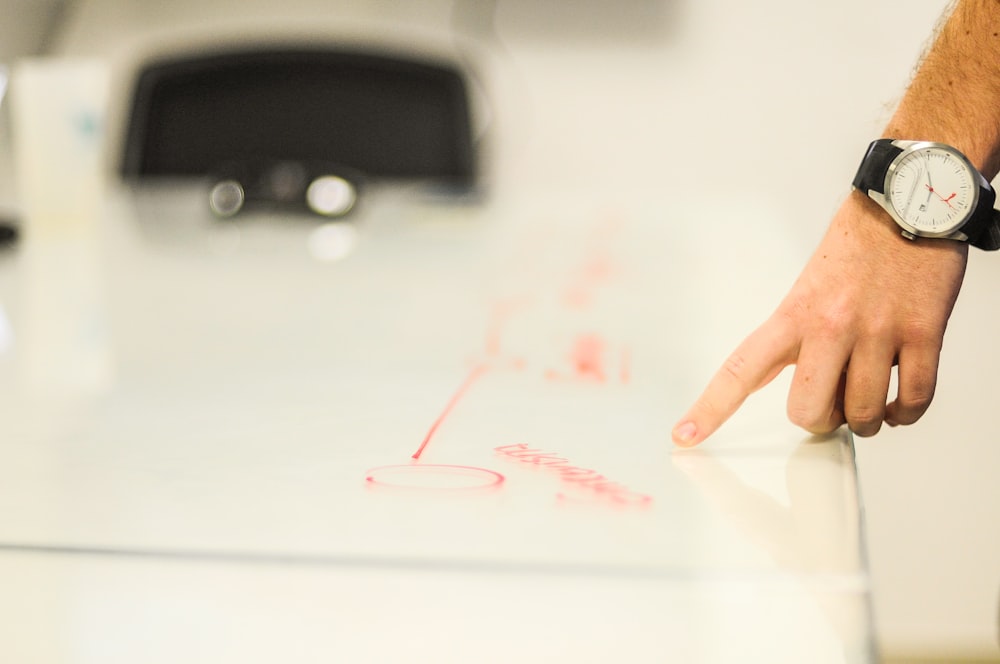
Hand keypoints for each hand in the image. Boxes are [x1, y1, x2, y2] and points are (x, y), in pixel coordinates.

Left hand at [672, 191, 968, 446]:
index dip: (710, 408)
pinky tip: (897, 402)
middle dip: (820, 420)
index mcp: (793, 314)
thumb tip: (789, 385)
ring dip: (866, 419)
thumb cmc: (859, 246)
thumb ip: (796, 336)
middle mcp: (830, 325)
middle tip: (831, 403)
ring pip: (863, 414)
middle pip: (808, 411)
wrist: (913, 199)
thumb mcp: (809, 287)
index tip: (683, 437)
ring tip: (869, 398)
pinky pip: (913, 400)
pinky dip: (904, 413)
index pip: (740, 370)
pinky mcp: (923, 332)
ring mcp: (878, 330)